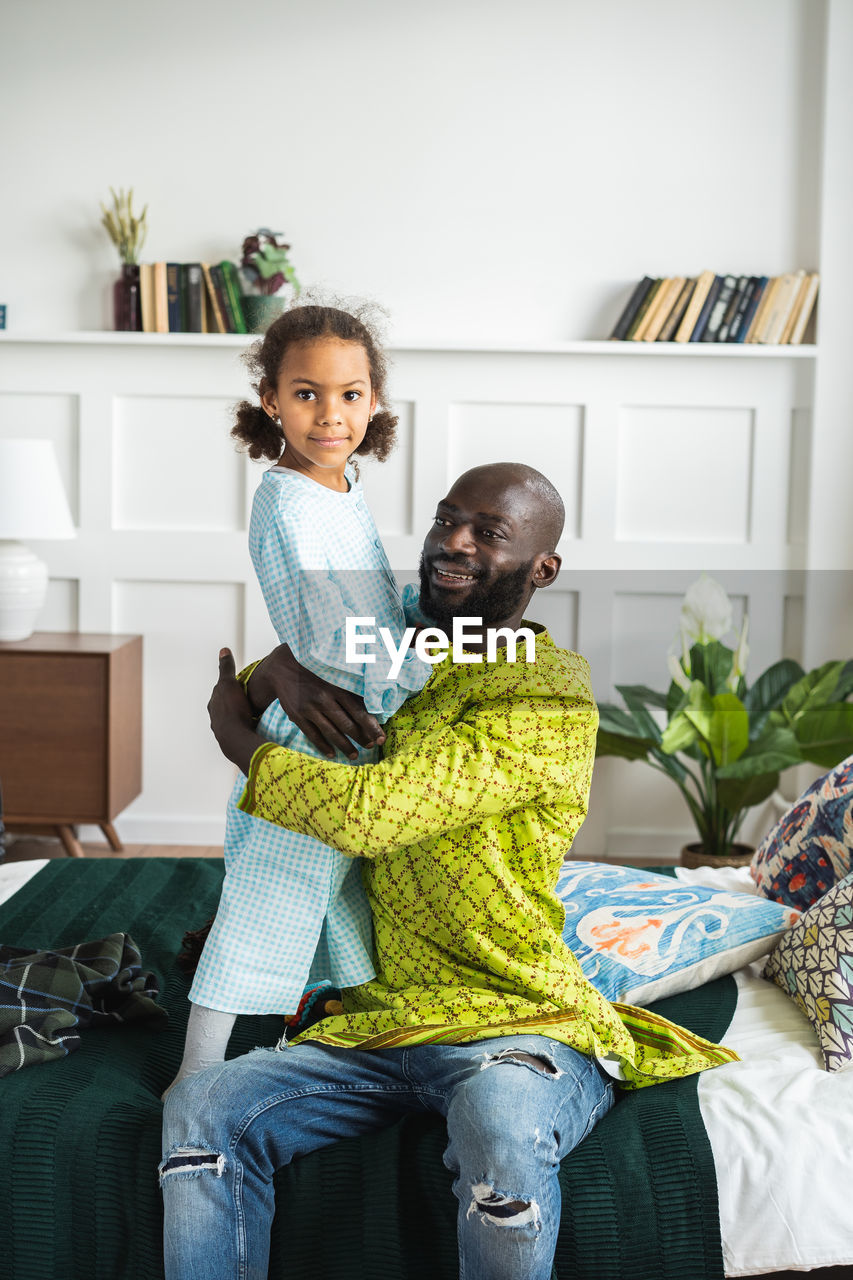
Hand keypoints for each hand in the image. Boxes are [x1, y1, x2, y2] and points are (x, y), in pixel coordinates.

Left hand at [208, 649, 264, 774]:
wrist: (236, 738)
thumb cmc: (232, 710)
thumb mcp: (229, 683)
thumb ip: (226, 668)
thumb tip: (223, 651)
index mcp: (213, 703)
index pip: (220, 691)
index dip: (230, 686)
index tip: (239, 684)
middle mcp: (215, 716)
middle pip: (224, 705)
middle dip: (233, 701)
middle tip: (246, 699)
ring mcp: (222, 729)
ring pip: (230, 718)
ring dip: (238, 715)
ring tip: (251, 713)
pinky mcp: (231, 740)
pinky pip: (237, 730)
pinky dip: (243, 726)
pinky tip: (251, 726)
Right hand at [246, 643, 384, 760]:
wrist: (283, 668)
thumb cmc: (316, 671)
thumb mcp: (334, 674)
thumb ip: (350, 688)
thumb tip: (374, 704)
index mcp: (337, 687)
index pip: (359, 711)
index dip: (371, 727)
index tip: (381, 738)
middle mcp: (324, 699)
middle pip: (347, 724)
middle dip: (361, 738)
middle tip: (371, 746)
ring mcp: (310, 709)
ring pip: (331, 732)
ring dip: (345, 746)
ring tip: (355, 755)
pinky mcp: (298, 716)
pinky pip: (312, 735)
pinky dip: (323, 746)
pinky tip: (332, 753)